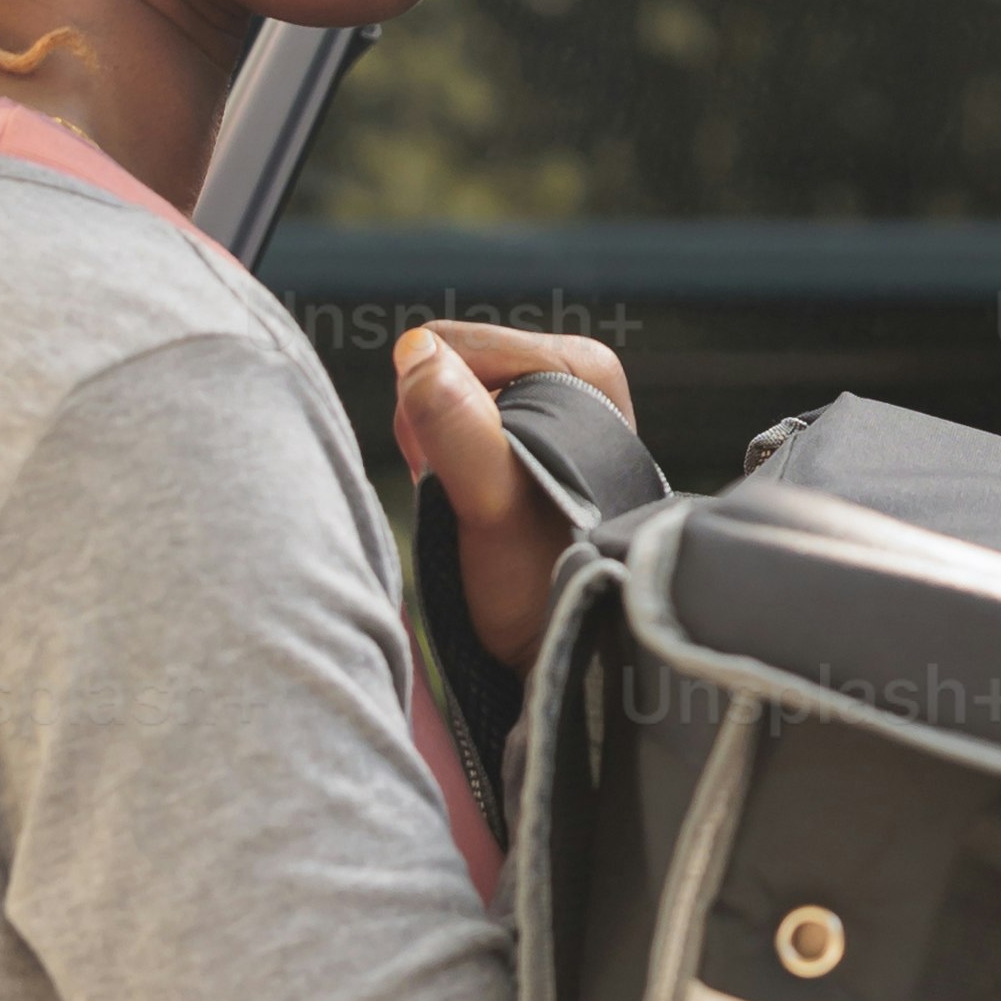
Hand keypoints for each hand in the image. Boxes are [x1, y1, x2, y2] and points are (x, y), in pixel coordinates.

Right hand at [391, 319, 639, 671]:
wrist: (571, 656)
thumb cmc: (541, 589)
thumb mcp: (495, 510)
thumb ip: (461, 432)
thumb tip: (419, 353)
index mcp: (582, 368)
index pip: (455, 343)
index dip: (429, 403)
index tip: (448, 468)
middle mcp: (572, 384)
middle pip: (449, 371)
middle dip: (432, 427)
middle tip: (457, 494)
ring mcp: (548, 421)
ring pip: (448, 405)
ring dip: (437, 454)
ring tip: (466, 508)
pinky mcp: (527, 455)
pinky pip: (457, 435)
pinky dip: (444, 468)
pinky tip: (465, 510)